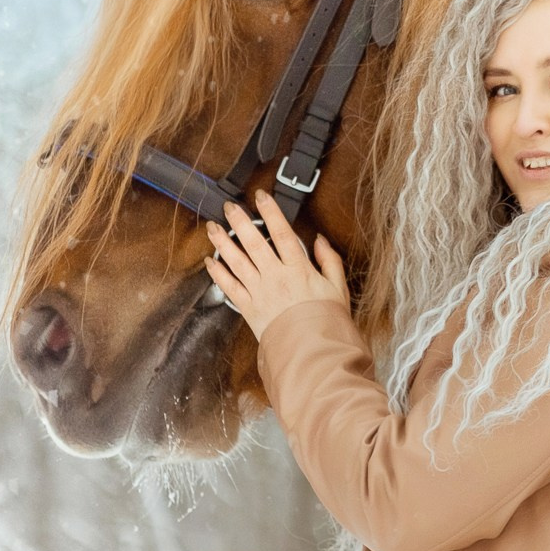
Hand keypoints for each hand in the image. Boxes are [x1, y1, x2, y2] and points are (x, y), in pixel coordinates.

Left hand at [201, 189, 350, 339]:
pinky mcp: (248, 308)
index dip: (270, 212)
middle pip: (253, 243)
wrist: (312, 353)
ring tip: (212, 227)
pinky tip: (210, 261)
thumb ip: (329, 260)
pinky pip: (229, 287)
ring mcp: (259, 292)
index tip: (261, 197)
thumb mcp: (338, 288)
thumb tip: (319, 239)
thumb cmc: (327, 322)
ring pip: (236, 261)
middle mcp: (275, 277)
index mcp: (298, 269)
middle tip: (228, 206)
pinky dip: (218, 273)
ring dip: (222, 242)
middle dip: (239, 221)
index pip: (281, 233)